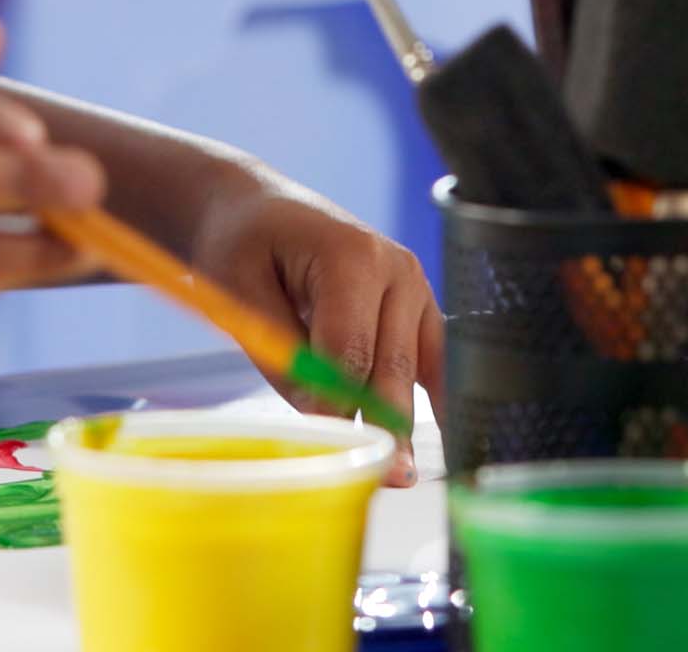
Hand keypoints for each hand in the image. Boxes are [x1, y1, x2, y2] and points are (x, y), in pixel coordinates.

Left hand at [191, 173, 442, 482]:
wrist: (256, 209)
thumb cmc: (242, 244)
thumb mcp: (238, 290)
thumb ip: (279, 351)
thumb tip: (321, 415)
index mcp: (352, 256)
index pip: (350, 350)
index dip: (336, 403)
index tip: (322, 443)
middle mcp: (397, 269)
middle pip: (390, 366)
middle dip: (380, 425)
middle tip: (376, 478)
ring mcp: (415, 286)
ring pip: (416, 370)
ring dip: (407, 421)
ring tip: (402, 474)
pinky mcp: (418, 305)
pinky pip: (434, 359)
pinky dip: (437, 398)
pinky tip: (449, 438)